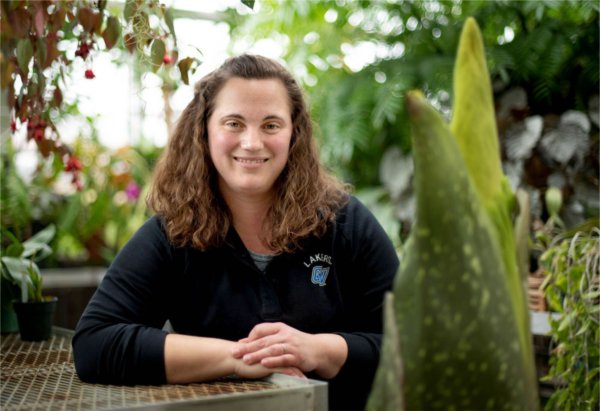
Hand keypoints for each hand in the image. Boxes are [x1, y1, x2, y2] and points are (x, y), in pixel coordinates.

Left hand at [232, 322, 346, 378]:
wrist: (319, 349)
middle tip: (235, 353)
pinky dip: (273, 361)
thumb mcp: (282, 336)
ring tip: (246, 359)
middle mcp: (285, 335)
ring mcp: (292, 345)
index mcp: (280, 327)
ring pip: (272, 349)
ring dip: (258, 354)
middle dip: (248, 347)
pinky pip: (284, 358)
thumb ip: (265, 338)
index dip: (249, 337)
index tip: (240, 345)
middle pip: (263, 340)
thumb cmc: (297, 343)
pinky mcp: (297, 356)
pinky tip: (264, 363)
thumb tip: (243, 342)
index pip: (261, 329)